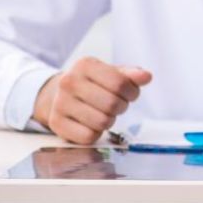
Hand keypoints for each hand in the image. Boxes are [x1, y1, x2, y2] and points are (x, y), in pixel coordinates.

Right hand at [32, 57, 151, 144]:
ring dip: (110, 121)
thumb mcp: (111, 73)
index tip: (131, 94)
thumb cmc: (93, 84)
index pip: (120, 83)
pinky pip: (88, 136)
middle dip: (122, 107)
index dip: (132, 92)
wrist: (59, 95)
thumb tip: (146, 76)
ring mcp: (60, 103)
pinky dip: (96, 133)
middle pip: (112, 104)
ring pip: (102, 122)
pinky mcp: (56, 124)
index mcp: (85, 65)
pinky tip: (92, 124)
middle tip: (118, 105)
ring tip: (105, 113)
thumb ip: (131, 75)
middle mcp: (69, 82)